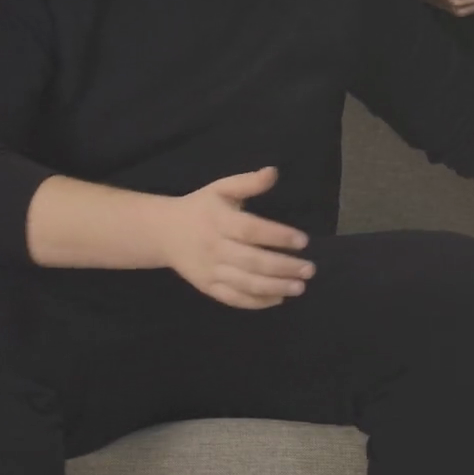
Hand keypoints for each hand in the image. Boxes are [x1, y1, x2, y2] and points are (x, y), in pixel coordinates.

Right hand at [155, 167, 315, 309]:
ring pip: (245, 284)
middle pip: (252, 261)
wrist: (164, 232)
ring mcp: (210, 271)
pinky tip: (278, 299)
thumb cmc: (201, 208)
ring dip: (275, 288)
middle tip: (309, 269)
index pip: (251, 230)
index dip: (278, 236)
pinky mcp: (207, 287)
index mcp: (220, 221)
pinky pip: (233, 299)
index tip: (303, 241)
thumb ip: (248, 182)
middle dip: (283, 267)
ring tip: (300, 287)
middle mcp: (215, 248)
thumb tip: (274, 172)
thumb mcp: (221, 188)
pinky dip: (256, 302)